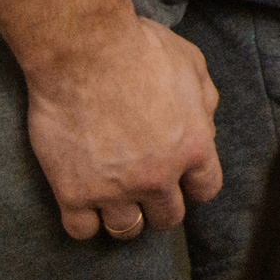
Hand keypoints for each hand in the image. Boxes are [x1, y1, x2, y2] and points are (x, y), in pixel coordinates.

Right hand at [23, 13, 221, 240]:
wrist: (82, 51)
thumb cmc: (140, 48)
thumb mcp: (192, 65)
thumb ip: (204, 101)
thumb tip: (206, 127)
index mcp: (194, 147)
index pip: (206, 189)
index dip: (192, 184)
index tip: (179, 177)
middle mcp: (159, 176)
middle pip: (169, 216)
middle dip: (160, 203)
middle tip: (144, 186)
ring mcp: (115, 189)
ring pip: (127, 230)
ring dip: (124, 217)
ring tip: (114, 199)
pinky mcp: (73, 192)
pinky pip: (82, 230)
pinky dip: (84, 221)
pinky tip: (82, 201)